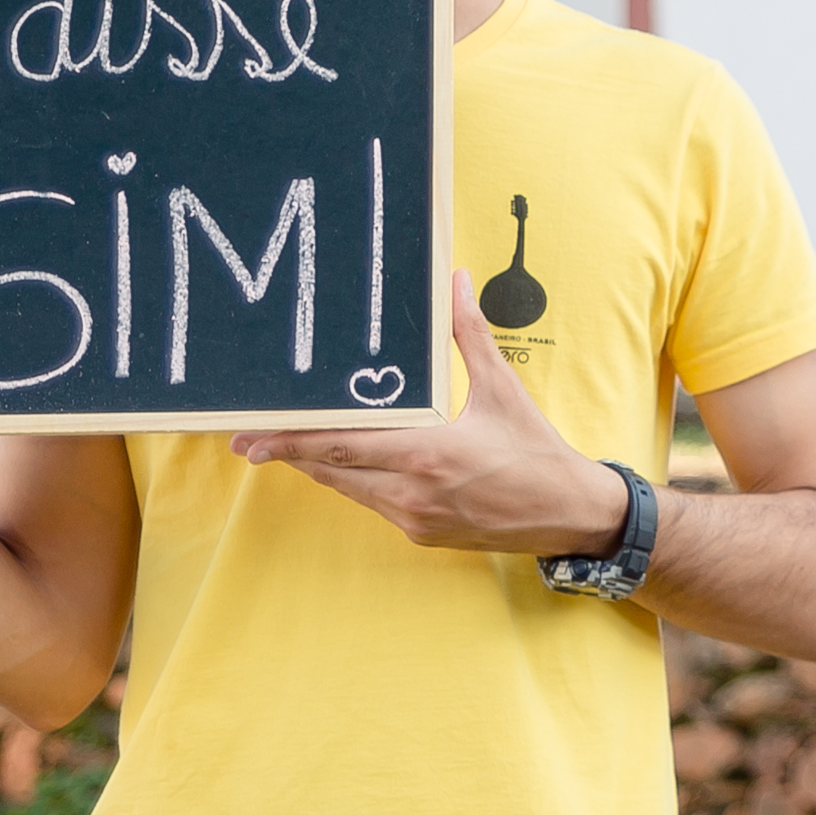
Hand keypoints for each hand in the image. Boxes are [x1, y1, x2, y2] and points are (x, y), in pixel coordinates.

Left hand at [227, 273, 631, 555]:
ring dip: (322, 467)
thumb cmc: (536, 451)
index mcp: (428, 453)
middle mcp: (412, 491)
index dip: (292, 442)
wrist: (569, 514)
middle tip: (246, 442)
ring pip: (348, 489)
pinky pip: (374, 502)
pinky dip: (356, 481)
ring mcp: (413, 517)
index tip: (253, 437)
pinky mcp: (420, 533)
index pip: (341, 446)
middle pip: (331, 471)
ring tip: (288, 447)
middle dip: (289, 455)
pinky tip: (350, 464)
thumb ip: (469, 334)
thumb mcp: (502, 388)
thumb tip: (455, 281)